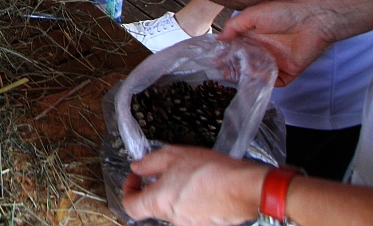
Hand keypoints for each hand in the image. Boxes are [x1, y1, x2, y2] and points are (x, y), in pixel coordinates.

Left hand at [123, 146, 266, 225]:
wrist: (246, 188)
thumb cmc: (212, 171)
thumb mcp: (174, 155)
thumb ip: (150, 162)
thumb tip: (138, 166)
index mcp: (159, 202)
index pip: (130, 205)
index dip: (128, 190)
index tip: (136, 178)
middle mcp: (173, 219)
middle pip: (154, 207)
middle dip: (156, 189)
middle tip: (165, 172)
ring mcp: (191, 224)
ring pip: (174, 210)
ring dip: (176, 194)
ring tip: (189, 176)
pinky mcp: (207, 225)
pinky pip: (192, 213)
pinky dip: (193, 202)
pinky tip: (203, 187)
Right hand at [219, 0, 336, 86]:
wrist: (313, 20)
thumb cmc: (283, 12)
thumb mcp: (252, 14)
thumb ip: (233, 25)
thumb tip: (219, 39)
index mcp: (253, 35)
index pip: (235, 48)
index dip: (225, 54)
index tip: (214, 60)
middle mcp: (262, 49)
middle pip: (244, 63)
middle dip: (233, 69)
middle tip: (223, 72)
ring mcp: (275, 61)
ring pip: (257, 74)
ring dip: (246, 77)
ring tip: (236, 78)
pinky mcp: (288, 71)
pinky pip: (275, 82)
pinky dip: (266, 84)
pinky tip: (256, 81)